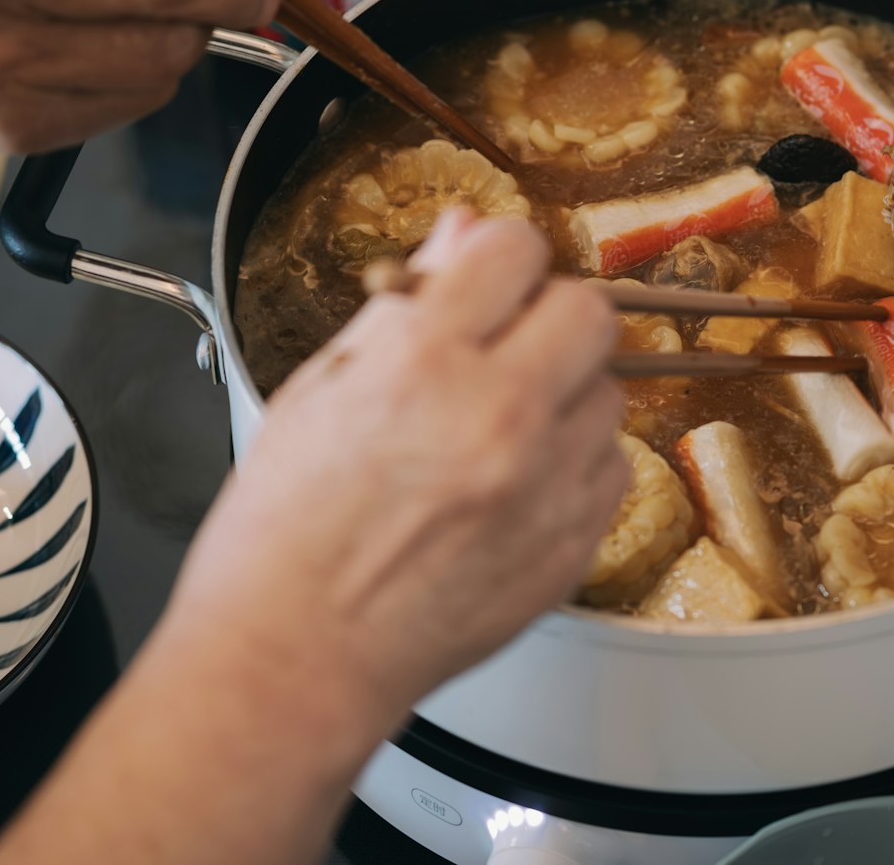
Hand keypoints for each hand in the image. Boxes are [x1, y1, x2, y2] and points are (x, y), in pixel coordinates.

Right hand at [174, 211, 626, 728]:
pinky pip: (610, 468)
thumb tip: (462, 232)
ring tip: (497, 431)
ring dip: (564, 394)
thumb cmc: (282, 534)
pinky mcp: (573, 545)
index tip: (484, 282)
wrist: (294, 661)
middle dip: (548, 316)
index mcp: (421, 361)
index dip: (496, 259)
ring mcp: (546, 485)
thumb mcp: (318, 391)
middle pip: (591, 311)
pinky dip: (573, 465)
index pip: (515, 248)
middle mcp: (499, 415)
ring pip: (608, 391)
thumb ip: (402, 307)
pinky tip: (513, 485)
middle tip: (504, 347)